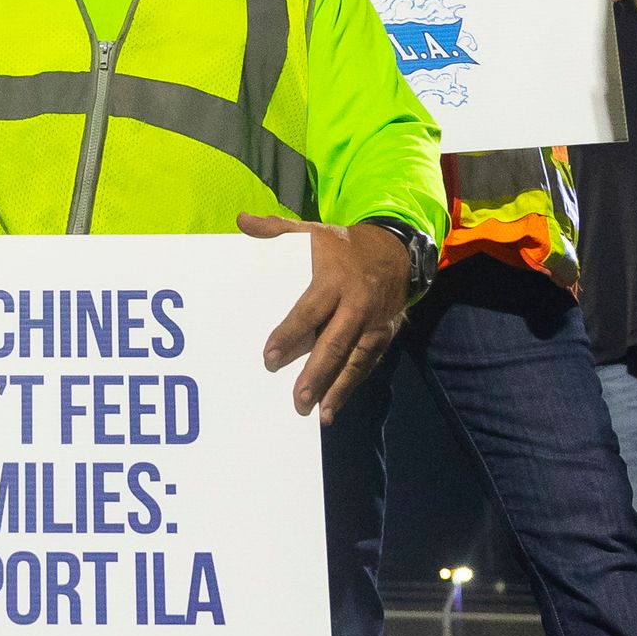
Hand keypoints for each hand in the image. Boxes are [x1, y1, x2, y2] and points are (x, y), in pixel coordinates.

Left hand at [242, 213, 412, 418]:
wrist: (395, 250)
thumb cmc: (344, 245)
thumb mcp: (313, 230)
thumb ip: (277, 230)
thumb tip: (241, 222)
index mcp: (334, 279)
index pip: (309, 311)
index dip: (289, 335)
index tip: (269, 357)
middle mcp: (356, 305)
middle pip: (335, 343)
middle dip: (316, 373)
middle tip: (297, 400)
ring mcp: (374, 323)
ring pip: (355, 360)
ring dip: (338, 388)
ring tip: (320, 414)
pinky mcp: (385, 336)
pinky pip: (367, 364)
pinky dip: (352, 384)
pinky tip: (335, 404)